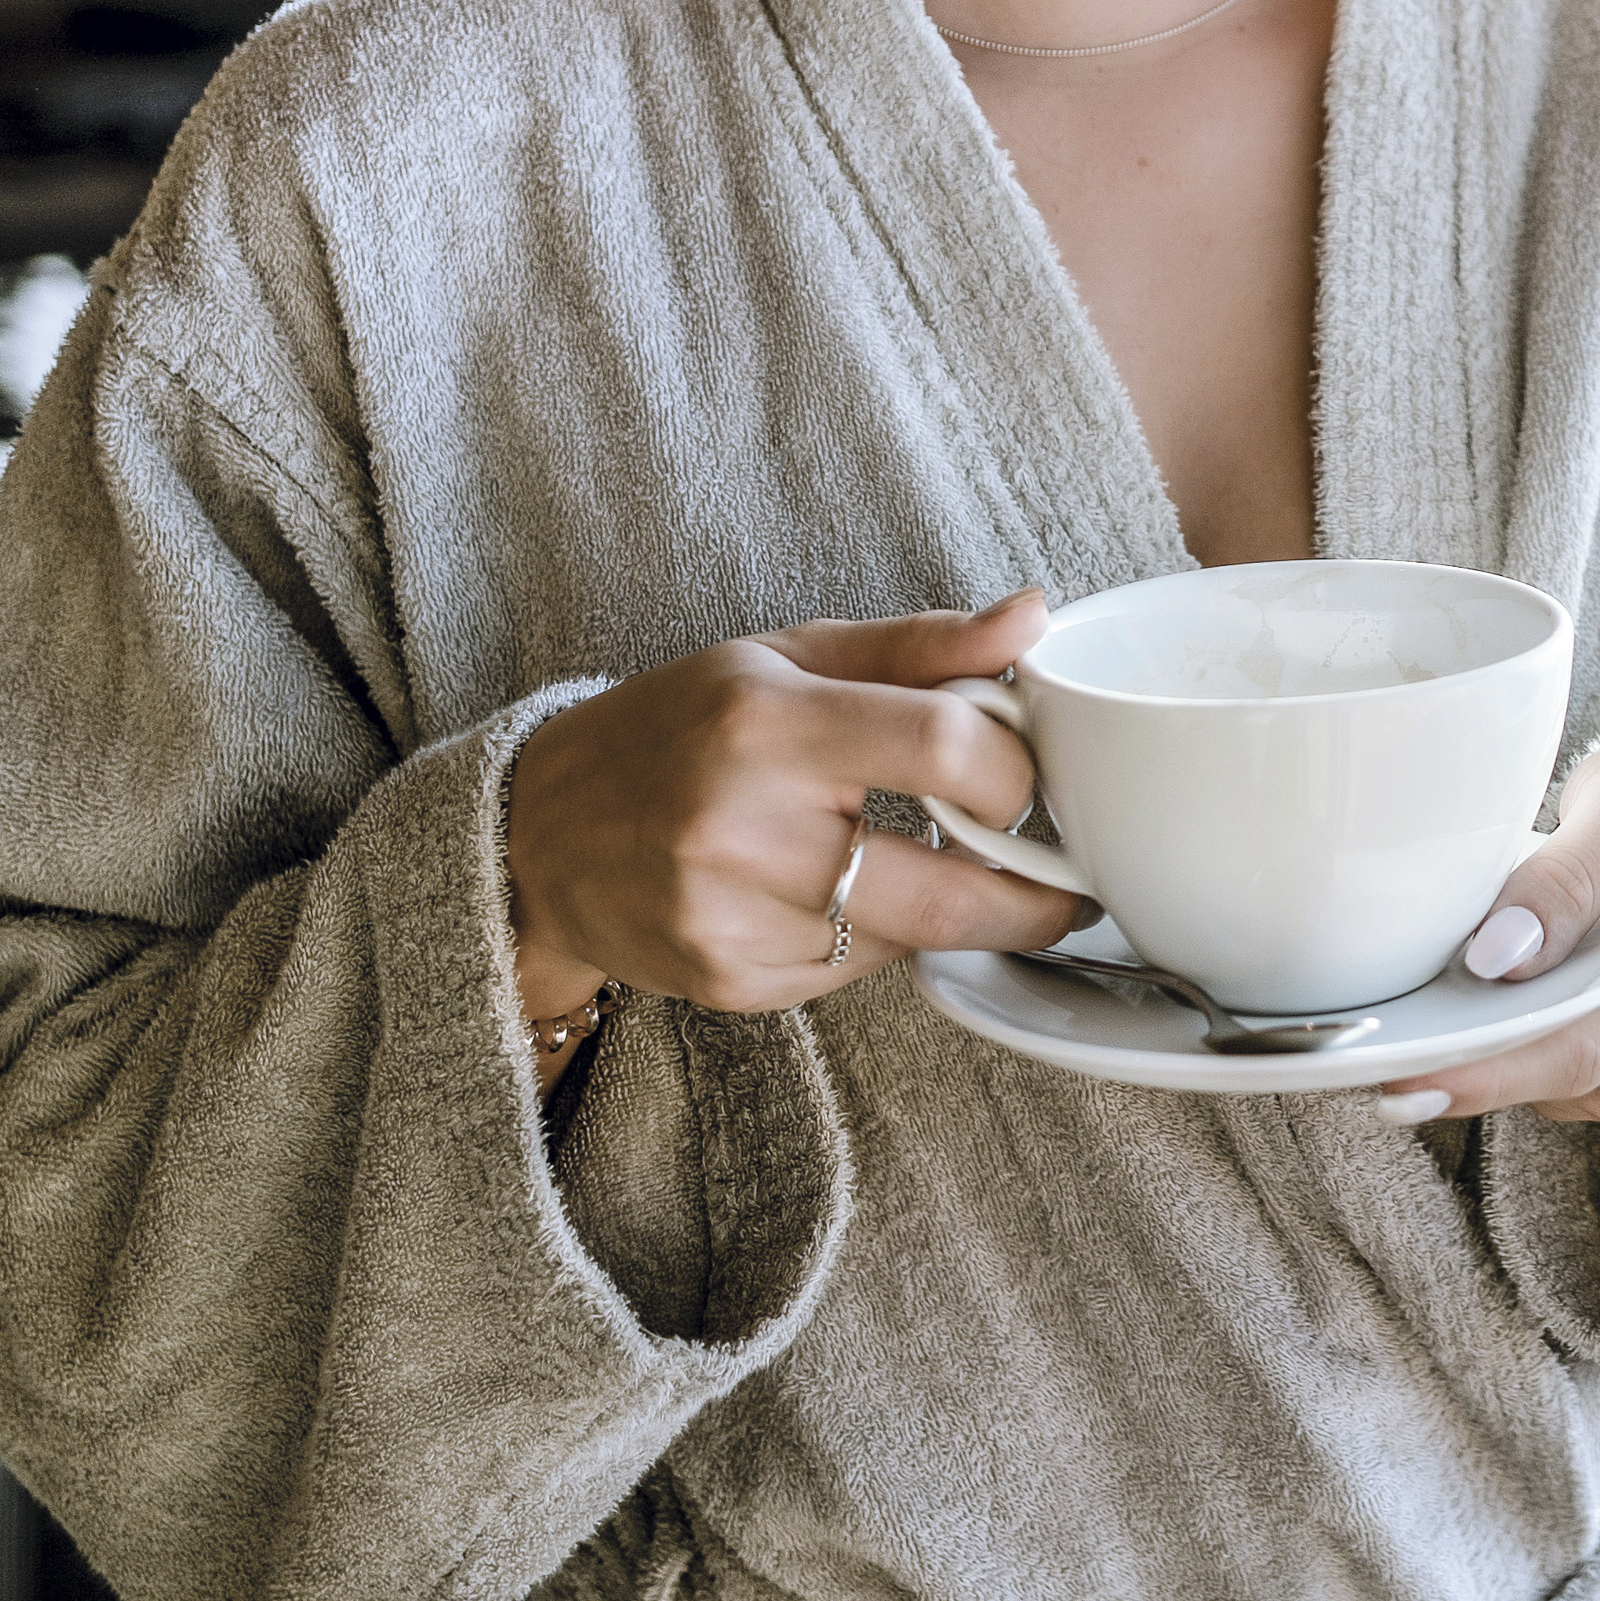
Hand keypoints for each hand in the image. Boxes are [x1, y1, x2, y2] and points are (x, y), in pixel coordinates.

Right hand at [503, 592, 1086, 1026]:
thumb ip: (923, 645)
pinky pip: (853, 974)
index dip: (1016, 773)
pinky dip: (870, 939)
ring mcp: (733, 920)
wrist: (538, 834)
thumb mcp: (789, 658)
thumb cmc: (676, 729)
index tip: (1030, 783)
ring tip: (921, 863)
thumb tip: (1033, 617)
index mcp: (770, 727)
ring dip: (944, 911)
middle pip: (950, 891)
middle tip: (1061, 881)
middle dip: (1030, 895)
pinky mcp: (731, 983)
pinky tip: (830, 896)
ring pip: (910, 940)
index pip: (947, 748)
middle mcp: (746, 831)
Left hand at [1376, 729, 1599, 1129]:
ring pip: (1553, 1090)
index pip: (1588, 1048)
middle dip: (1474, 1070)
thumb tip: (1501, 957)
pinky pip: (1551, 1078)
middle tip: (1384, 1056)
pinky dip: (1507, 1045)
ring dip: (1492, 1053)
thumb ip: (1572, 873)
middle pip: (1565, 1081)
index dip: (1495, 1072)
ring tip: (1448, 993)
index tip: (1412, 1078)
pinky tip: (1483, 998)